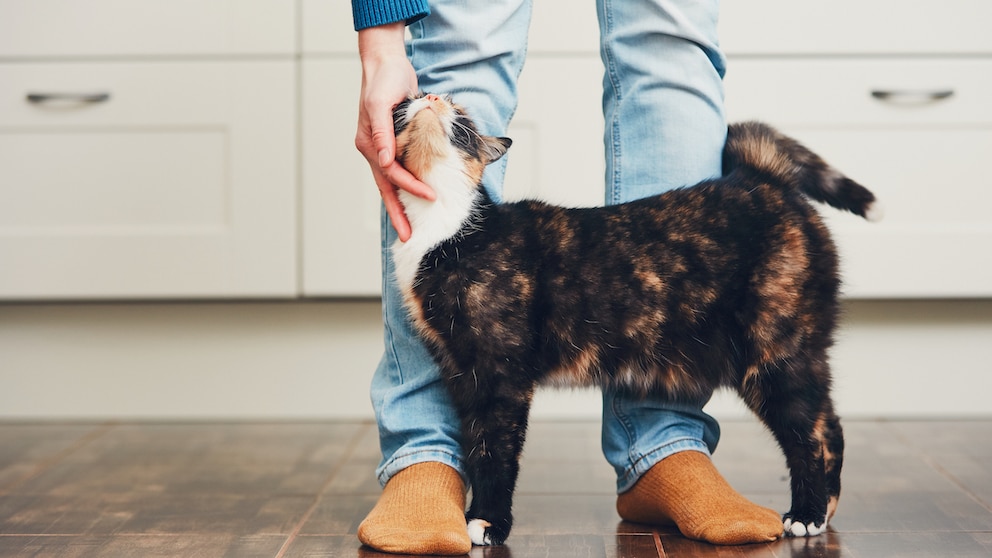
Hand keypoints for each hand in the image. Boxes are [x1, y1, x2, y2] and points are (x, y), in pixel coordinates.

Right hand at [356, 23, 434, 241]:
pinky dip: (405, 186)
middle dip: (397, 214)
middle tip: (407, 238)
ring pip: (392, 183)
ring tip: (408, 227)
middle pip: (387, 188)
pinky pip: (399, 171)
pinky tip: (412, 199)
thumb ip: (382, 132)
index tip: (430, 196)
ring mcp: (382, 148)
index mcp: (369, 143)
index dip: (411, 187)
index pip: (391, 174)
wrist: (386, 63)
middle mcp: (374, 149)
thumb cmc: (384, 79)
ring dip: (400, 205)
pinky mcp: (393, 143)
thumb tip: (384, 160)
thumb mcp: (381, 102)